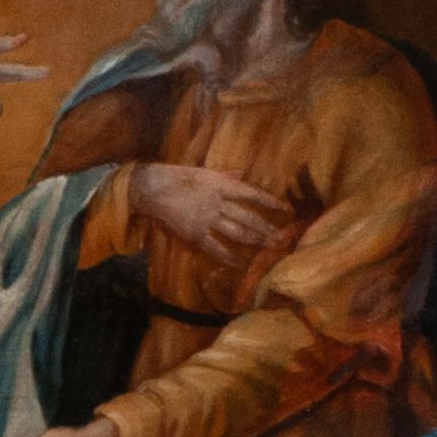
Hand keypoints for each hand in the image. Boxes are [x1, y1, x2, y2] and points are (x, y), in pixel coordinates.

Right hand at [132, 159, 295, 262]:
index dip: (269, 202)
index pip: (251, 194)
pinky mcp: (195, 234)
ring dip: (255, 241)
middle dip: (266, 228)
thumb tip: (242, 173)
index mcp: (220, 185)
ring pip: (237, 232)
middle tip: (281, 237)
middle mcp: (217, 202)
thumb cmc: (176, 177)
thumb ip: (224, 175)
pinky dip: (229, 257)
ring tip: (269, 247)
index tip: (285, 209)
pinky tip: (240, 263)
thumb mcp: (203, 172)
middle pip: (248, 217)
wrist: (152, 188)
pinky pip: (215, 248)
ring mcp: (207, 219)